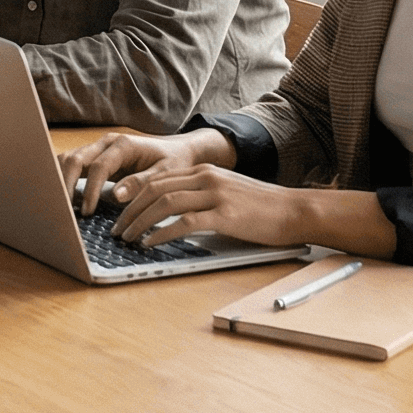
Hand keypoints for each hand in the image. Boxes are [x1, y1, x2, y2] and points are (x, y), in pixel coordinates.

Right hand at [57, 133, 198, 214]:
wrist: (177, 150)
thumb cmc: (174, 162)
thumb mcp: (165, 174)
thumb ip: (141, 183)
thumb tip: (115, 196)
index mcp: (123, 144)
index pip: (98, 166)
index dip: (90, 190)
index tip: (87, 212)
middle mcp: (106, 142)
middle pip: (74, 158)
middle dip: (65, 184)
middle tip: (65, 211)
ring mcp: (98, 148)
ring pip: (68, 159)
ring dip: (61, 181)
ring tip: (63, 207)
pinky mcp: (95, 157)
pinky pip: (73, 165)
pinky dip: (65, 180)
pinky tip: (67, 200)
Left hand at [102, 163, 309, 247]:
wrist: (296, 210)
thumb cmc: (262, 208)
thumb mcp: (227, 192)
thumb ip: (201, 196)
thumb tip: (170, 213)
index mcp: (204, 170)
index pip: (158, 179)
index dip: (134, 195)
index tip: (120, 212)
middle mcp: (206, 177)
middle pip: (154, 189)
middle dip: (130, 209)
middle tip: (116, 228)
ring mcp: (215, 194)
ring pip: (164, 203)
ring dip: (139, 221)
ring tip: (127, 238)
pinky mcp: (224, 214)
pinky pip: (184, 222)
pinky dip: (162, 232)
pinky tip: (151, 242)